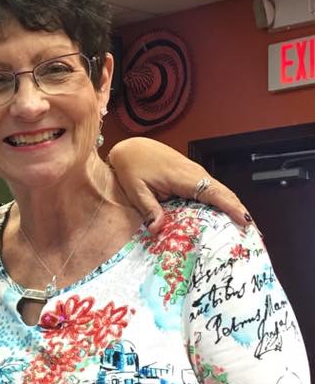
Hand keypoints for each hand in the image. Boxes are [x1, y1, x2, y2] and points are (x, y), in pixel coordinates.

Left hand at [107, 137, 250, 233]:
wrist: (131, 148)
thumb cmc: (132, 166)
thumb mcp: (136, 190)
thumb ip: (148, 209)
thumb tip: (157, 229)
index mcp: (185, 177)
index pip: (215, 194)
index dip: (232, 208)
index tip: (246, 223)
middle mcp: (196, 174)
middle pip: (225, 194)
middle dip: (240, 212)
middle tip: (253, 235)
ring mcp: (196, 174)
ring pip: (221, 193)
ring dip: (234, 209)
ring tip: (245, 230)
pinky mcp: (192, 177)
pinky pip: (211, 191)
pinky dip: (222, 204)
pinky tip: (225, 218)